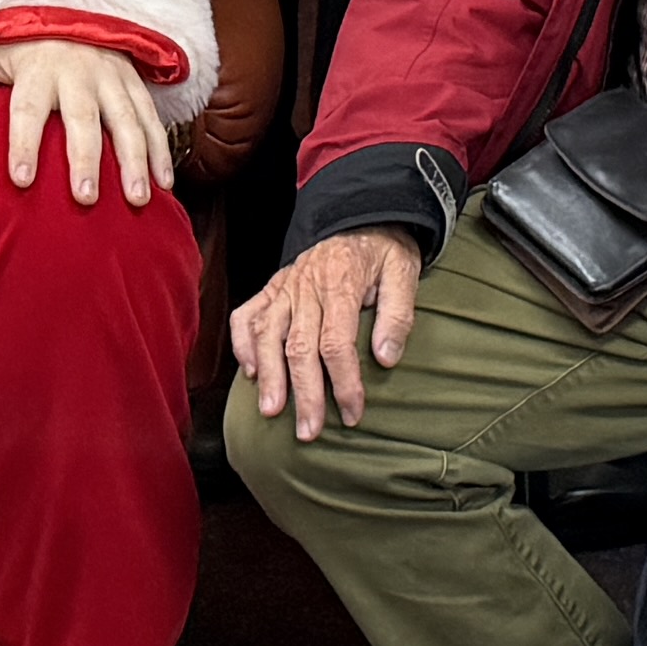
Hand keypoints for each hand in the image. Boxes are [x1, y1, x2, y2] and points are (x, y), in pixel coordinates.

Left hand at [0, 33, 173, 204]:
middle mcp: (76, 72)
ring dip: (134, 160)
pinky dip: (161, 148)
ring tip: (137, 198)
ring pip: (125, 120)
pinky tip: (165, 183)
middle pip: (80, 119)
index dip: (23, 144)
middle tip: (84, 199)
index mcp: (36, 68)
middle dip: (84, 159)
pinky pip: (151, 117)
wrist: (66, 3)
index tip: (20, 179)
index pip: (27, 109)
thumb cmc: (18, 40)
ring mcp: (109, 76)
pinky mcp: (132, 81)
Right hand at [228, 228, 423, 439]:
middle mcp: (306, 285)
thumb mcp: (403, 273)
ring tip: (271, 410)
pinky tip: (248, 371)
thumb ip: (397, 315)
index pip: (337, 343)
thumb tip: (385, 358)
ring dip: (269, 375)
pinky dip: (243, 343)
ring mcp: (285, 286)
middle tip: (308, 431)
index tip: (352, 414)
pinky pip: (247, 314)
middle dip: (303, 393)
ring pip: (268, 334)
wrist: (360, 213)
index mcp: (341, 283)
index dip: (344, 383)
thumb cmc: (383, 250)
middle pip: (299, 346)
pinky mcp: (272, 287)